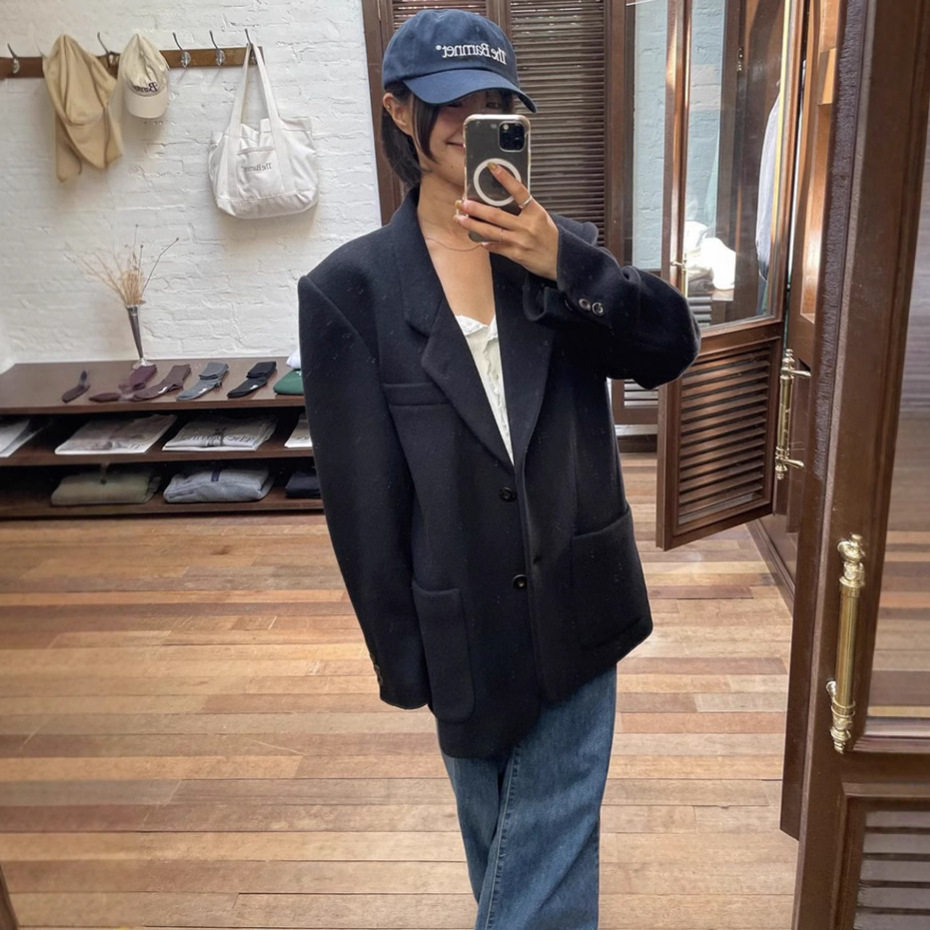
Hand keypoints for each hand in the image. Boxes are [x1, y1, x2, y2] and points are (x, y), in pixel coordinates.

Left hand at [455, 163, 559, 280]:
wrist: (560, 260)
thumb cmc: (549, 237)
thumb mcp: (541, 218)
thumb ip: (524, 210)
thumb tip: (502, 200)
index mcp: (535, 212)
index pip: (518, 191)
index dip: (505, 178)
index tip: (491, 167)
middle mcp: (527, 226)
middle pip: (496, 215)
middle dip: (476, 209)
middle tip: (462, 203)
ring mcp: (520, 241)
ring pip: (491, 231)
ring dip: (473, 225)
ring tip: (460, 219)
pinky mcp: (516, 254)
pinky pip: (496, 247)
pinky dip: (486, 243)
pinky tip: (477, 240)